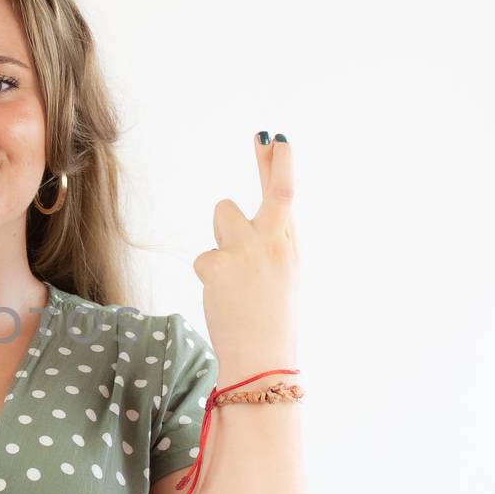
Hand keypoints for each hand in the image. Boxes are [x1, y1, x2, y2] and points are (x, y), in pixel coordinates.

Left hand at [193, 131, 299, 380]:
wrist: (262, 359)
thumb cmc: (270, 321)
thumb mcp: (281, 278)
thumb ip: (270, 242)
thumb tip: (244, 213)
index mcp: (289, 247)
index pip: (286, 197)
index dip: (280, 165)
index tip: (276, 139)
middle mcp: (274, 243)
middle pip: (271, 191)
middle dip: (270, 163)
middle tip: (264, 135)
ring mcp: (248, 251)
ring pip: (224, 213)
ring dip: (222, 237)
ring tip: (233, 274)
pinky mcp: (219, 264)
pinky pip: (204, 256)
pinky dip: (209, 274)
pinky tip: (223, 296)